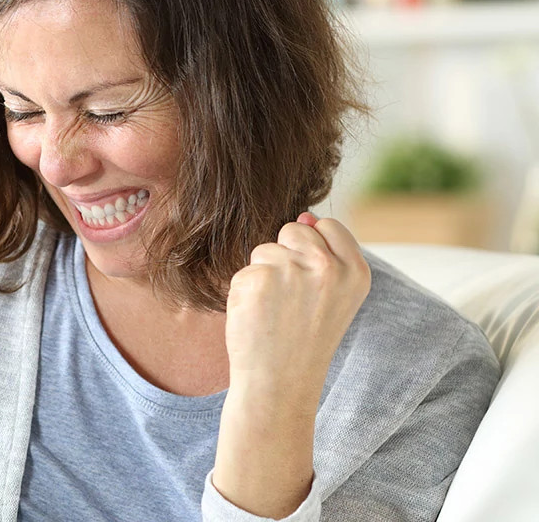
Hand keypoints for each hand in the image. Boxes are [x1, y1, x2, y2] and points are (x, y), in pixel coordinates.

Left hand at [211, 213, 370, 517]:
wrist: (280, 385)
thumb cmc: (304, 340)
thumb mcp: (333, 297)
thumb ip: (325, 254)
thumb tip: (303, 216)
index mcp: (357, 271)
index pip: (327, 226)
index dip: (312, 249)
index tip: (312, 284)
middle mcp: (329, 267)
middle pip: (292, 231)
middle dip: (285, 259)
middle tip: (291, 303)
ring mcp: (293, 271)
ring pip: (264, 249)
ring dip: (262, 276)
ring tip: (275, 312)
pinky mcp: (258, 279)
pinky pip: (243, 271)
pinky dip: (244, 292)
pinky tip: (257, 318)